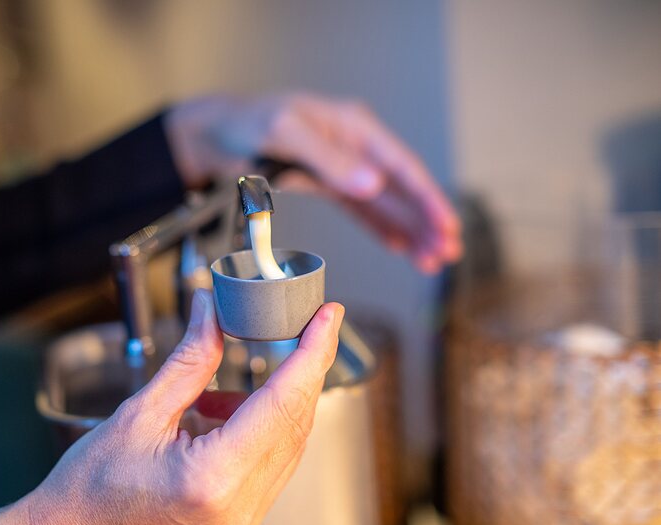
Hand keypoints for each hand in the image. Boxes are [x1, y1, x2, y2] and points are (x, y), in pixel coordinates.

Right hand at [0, 290, 343, 524]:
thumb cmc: (90, 488)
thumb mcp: (140, 412)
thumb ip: (191, 361)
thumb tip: (212, 313)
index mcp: (213, 479)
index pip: (283, 403)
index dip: (311, 353)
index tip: (327, 318)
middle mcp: (238, 511)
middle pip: (295, 425)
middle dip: (301, 372)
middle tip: (300, 331)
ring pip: (287, 449)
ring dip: (274, 405)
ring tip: (223, 391)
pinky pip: (269, 471)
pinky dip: (258, 435)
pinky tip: (221, 420)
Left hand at [165, 93, 461, 272]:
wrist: (219, 133)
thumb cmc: (249, 121)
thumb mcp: (285, 133)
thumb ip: (329, 159)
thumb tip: (372, 185)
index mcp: (353, 127)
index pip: (401, 167)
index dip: (427, 198)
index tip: (447, 225)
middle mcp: (354, 147)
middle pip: (400, 188)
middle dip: (426, 221)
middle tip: (446, 253)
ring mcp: (343, 167)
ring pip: (385, 203)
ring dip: (409, 230)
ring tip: (430, 260)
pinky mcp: (328, 184)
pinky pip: (362, 210)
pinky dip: (381, 228)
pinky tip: (399, 247)